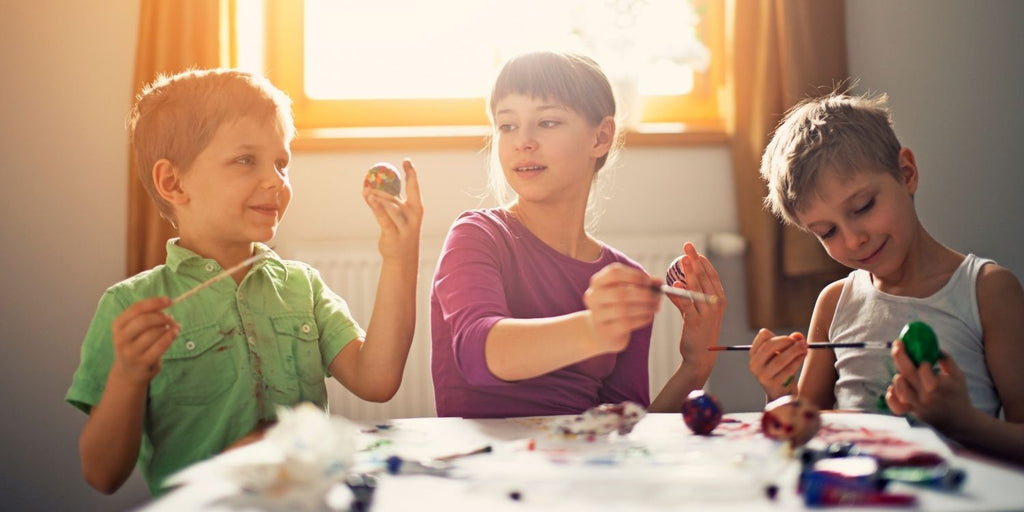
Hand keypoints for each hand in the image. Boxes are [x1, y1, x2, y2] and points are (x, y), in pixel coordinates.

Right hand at [109, 297, 178, 385]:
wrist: (128, 372)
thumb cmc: (135, 344)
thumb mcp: (134, 329)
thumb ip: (146, 316)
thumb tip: (166, 303)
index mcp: (118, 325)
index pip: (136, 308)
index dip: (154, 302)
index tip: (168, 301)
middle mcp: (121, 338)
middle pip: (144, 320)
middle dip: (161, 317)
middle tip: (170, 318)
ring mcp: (130, 351)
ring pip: (154, 332)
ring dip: (168, 328)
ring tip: (173, 328)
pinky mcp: (142, 362)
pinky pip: (160, 345)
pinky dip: (170, 337)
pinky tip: (174, 334)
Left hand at [363, 159, 423, 262]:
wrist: (402, 257)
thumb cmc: (400, 230)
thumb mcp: (399, 214)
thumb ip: (391, 199)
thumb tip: (379, 180)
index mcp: (416, 208)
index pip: (414, 187)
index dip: (411, 173)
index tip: (406, 160)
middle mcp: (412, 217)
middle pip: (396, 199)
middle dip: (384, 189)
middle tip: (372, 180)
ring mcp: (404, 227)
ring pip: (390, 208)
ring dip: (377, 198)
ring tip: (365, 190)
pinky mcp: (393, 236)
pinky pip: (384, 219)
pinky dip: (376, 208)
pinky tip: (368, 198)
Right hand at [583, 263, 660, 353]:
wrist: (600, 332)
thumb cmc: (616, 307)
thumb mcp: (625, 291)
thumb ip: (642, 284)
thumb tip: (659, 282)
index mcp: (598, 282)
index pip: (615, 273)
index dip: (635, 275)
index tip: (649, 281)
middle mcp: (593, 297)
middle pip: (620, 292)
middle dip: (643, 294)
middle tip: (657, 297)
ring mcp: (597, 315)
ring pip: (623, 309)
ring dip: (645, 307)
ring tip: (655, 307)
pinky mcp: (605, 331)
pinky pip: (626, 323)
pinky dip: (642, 318)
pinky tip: (649, 316)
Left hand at [668, 242, 725, 362]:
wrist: (700, 357)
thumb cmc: (697, 333)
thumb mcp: (693, 312)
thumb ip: (685, 298)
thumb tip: (673, 283)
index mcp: (719, 299)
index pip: (711, 275)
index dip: (703, 261)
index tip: (694, 250)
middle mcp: (715, 304)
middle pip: (704, 277)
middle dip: (695, 259)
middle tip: (687, 246)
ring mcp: (707, 313)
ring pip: (697, 288)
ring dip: (690, 272)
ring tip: (683, 259)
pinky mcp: (695, 322)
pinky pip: (687, 305)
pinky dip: (681, 294)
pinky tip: (675, 284)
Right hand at [749, 329, 806, 399]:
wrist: (781, 394)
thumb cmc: (782, 370)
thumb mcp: (783, 354)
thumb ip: (790, 343)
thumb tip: (798, 336)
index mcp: (754, 354)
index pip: (763, 336)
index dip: (779, 335)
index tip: (791, 339)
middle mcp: (754, 364)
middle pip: (769, 347)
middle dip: (787, 342)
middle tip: (801, 342)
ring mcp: (762, 376)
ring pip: (779, 360)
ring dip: (794, 351)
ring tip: (804, 348)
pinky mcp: (773, 384)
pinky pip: (787, 370)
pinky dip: (797, 361)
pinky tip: (803, 357)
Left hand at [885, 340, 972, 431]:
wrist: (959, 421)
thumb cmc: (958, 394)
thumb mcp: (958, 375)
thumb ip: (946, 359)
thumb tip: (932, 346)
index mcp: (939, 386)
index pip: (924, 370)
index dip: (919, 359)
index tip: (916, 348)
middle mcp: (926, 396)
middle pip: (907, 374)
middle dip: (900, 356)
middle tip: (897, 344)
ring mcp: (918, 405)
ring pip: (900, 390)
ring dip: (898, 378)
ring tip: (901, 373)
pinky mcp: (912, 412)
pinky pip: (897, 407)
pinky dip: (891, 397)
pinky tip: (892, 388)